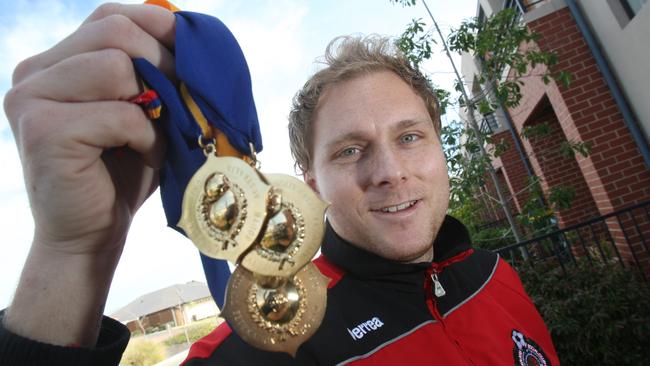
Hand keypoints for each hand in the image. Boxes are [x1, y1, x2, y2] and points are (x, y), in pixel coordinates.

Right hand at [3, 3, 175, 345]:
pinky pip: (119, 114)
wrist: (89, 235)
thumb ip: (154, 75)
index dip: (157, 25)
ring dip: (153, 104)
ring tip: (154, 136)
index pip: (108, 16)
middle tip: (184, 98)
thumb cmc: (122, 173)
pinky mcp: (44, 131)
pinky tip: (142, 156)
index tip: (192, 49)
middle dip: (163, 62)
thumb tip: (194, 41)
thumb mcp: (143, 114)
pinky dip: (146, 137)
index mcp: (54, 63)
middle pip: (113, 31)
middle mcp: (33, 73)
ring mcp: (30, 99)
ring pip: (115, 66)